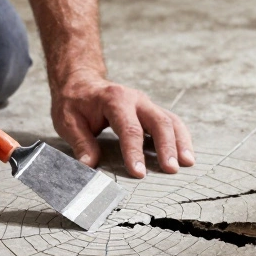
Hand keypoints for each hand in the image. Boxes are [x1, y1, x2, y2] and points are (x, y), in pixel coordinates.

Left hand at [50, 70, 193, 177]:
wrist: (82, 82)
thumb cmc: (75, 102)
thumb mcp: (68, 121)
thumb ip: (81, 143)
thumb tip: (89, 166)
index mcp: (114, 100)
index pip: (129, 128)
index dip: (135, 152)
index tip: (139, 173)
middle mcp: (135, 99)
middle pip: (159, 122)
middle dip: (167, 147)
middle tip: (171, 169)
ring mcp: (146, 104)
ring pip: (171, 121)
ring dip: (181, 142)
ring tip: (187, 163)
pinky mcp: (152, 111)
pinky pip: (172, 122)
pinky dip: (181, 138)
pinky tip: (185, 155)